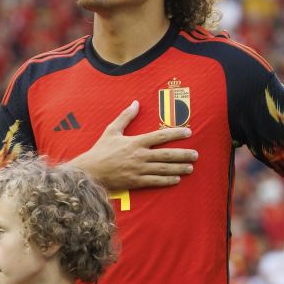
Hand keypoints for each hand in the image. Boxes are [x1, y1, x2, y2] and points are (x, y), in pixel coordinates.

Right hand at [72, 100, 197, 189]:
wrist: (88, 172)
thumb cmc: (100, 150)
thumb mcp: (111, 131)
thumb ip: (125, 116)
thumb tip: (136, 102)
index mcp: (135, 142)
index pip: (160, 136)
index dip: (176, 134)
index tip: (189, 132)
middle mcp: (139, 156)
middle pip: (166, 155)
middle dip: (183, 154)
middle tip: (196, 154)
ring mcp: (138, 170)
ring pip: (163, 169)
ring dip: (179, 168)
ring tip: (190, 167)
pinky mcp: (135, 182)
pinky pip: (155, 181)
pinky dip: (167, 181)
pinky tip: (177, 179)